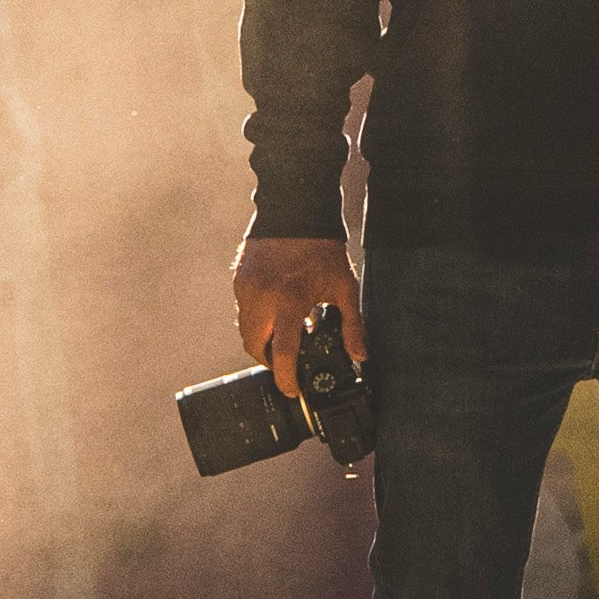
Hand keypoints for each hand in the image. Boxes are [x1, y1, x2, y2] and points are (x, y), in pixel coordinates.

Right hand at [233, 234, 361, 401]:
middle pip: (254, 347)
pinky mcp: (239, 278)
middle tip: (286, 364)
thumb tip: (359, 355)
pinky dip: (255, 317)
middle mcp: (262, 298)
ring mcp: (246, 288)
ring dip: (260, 339)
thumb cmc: (323, 247)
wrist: (296, 208)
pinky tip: (275, 310)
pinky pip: (242, 309)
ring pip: (244, 329)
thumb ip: (352, 325)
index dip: (287, 378)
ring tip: (283, 335)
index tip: (292, 390)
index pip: (283, 353)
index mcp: (289, 302)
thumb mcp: (345, 287)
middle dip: (268, 361)